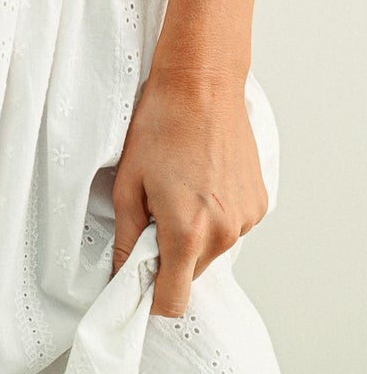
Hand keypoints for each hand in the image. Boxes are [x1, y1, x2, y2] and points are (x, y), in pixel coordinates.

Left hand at [111, 65, 269, 316]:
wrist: (201, 84)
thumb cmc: (161, 124)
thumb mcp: (128, 182)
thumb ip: (127, 236)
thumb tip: (123, 271)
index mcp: (187, 231)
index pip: (174, 299)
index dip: (152, 295)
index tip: (140, 279)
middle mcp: (224, 232)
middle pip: (191, 273)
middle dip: (170, 254)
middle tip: (154, 210)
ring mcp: (246, 219)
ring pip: (212, 249)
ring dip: (194, 232)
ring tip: (180, 186)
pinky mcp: (259, 204)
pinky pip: (232, 226)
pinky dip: (215, 214)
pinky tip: (203, 178)